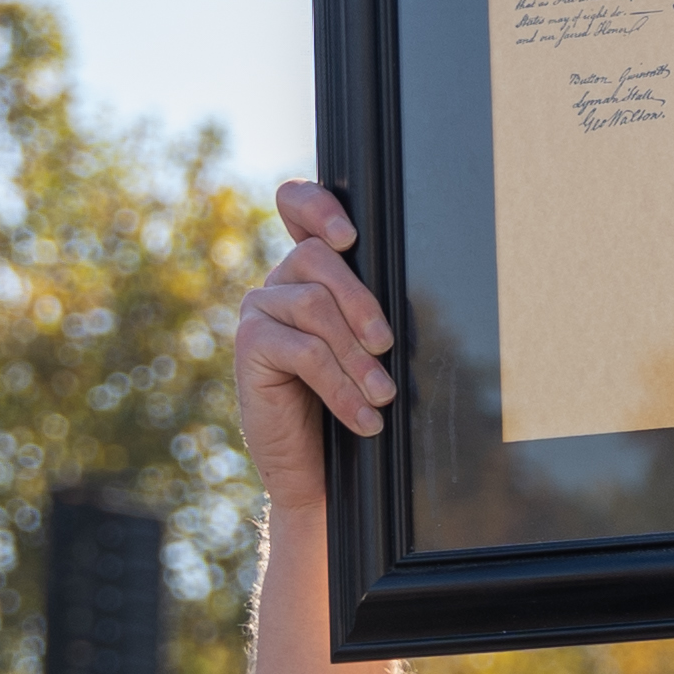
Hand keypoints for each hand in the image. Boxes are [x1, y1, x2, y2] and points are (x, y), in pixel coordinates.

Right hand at [236, 177, 398, 481]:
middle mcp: (280, 282)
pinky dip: (340, 386)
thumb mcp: (369, 348)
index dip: (316, 205)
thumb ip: (373, 311)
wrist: (317, 467)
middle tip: (388, 346)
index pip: (296, 208)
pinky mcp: (250, 345)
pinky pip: (304, 351)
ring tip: (382, 396)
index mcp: (309, 272)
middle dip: (361, 302)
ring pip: (314, 306)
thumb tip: (423, 292)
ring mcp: (260, 310)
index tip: (349, 236)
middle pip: (317, 258)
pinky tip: (363, 417)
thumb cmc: (351, 402)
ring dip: (357, 356)